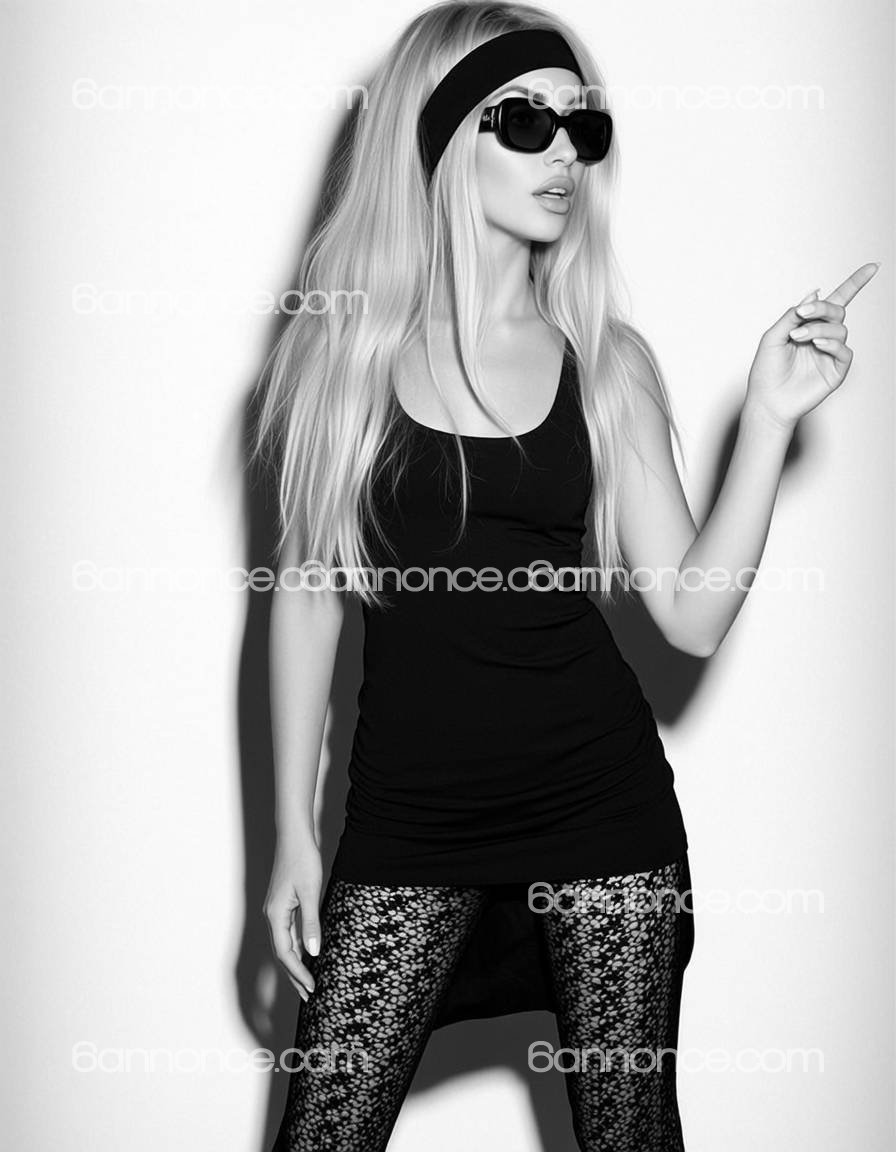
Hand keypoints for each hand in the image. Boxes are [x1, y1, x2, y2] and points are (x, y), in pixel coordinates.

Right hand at [263, 836, 321, 1000]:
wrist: (295, 835)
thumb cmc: (302, 859)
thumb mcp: (311, 892)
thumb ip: (311, 923)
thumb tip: (313, 953)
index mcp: (275, 915)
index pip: (285, 954)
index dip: (298, 973)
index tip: (312, 988)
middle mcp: (272, 915)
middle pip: (282, 953)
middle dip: (294, 975)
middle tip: (308, 996)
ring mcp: (276, 910)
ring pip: (285, 943)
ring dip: (296, 963)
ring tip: (308, 981)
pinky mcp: (284, 903)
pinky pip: (289, 932)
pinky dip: (297, 947)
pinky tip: (308, 953)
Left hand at [744, 262, 879, 431]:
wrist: (767, 401)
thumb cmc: (766, 371)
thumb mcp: (773, 336)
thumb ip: (792, 315)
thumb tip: (814, 293)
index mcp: (809, 326)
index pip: (836, 301)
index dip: (855, 283)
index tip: (872, 266)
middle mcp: (823, 337)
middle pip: (837, 311)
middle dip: (822, 308)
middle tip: (802, 313)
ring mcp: (830, 354)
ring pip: (839, 329)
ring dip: (819, 328)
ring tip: (799, 338)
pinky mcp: (836, 370)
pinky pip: (844, 351)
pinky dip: (832, 344)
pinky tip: (816, 345)